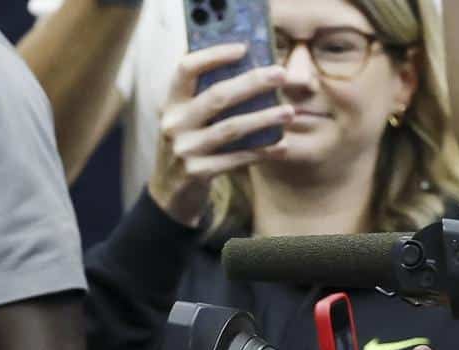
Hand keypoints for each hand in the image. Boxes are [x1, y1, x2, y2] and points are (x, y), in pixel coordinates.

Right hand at [149, 45, 293, 226]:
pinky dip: (261, 152)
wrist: (169, 193)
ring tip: (289, 112)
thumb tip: (255, 72)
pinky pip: (235, 158)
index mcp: (171, 104)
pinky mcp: (196, 173)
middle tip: (281, 74)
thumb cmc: (189, 145)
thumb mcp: (188, 120)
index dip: (213, 55)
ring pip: (231, 128)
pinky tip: (280, 147)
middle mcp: (173, 124)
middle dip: (253, 82)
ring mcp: (183, 150)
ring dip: (264, 118)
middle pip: (217, 96)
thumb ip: (208, 98)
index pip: (186, 69)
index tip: (243, 49)